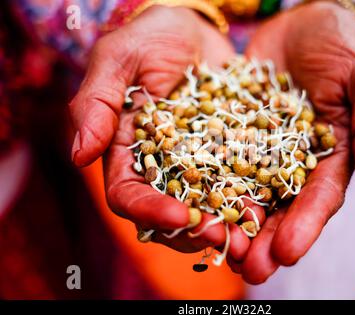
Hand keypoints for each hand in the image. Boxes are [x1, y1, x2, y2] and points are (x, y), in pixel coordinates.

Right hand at [69, 6, 250, 256]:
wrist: (195, 29)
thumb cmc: (149, 38)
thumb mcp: (118, 59)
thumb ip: (96, 104)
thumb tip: (78, 156)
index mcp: (127, 153)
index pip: (129, 196)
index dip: (150, 211)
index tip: (179, 216)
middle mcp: (162, 168)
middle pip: (170, 214)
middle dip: (194, 229)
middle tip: (223, 238)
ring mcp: (198, 164)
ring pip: (207, 207)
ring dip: (227, 226)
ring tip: (251, 235)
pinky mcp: (230, 155)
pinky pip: (241, 183)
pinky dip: (253, 199)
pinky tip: (269, 208)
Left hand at [231, 1, 354, 282]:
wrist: (300, 21)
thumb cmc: (342, 45)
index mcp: (332, 155)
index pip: (320, 197)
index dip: (305, 225)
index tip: (288, 252)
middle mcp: (294, 161)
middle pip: (281, 207)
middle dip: (266, 239)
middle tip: (250, 271)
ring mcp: (261, 149)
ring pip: (247, 191)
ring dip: (234, 223)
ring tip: (219, 250)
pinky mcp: (233, 133)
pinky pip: (218, 159)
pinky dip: (207, 182)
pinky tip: (192, 204)